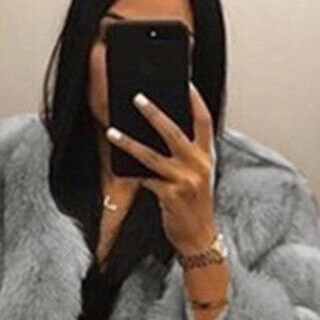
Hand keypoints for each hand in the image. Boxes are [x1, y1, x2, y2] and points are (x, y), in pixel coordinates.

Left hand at [105, 81, 216, 253]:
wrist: (199, 237)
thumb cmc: (195, 206)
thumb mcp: (198, 176)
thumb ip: (186, 156)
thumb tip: (159, 134)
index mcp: (207, 157)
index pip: (204, 121)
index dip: (195, 100)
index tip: (185, 83)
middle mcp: (198, 165)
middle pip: (174, 131)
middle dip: (153, 113)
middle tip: (137, 97)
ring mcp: (185, 181)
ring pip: (152, 155)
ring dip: (129, 142)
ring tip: (112, 132)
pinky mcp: (170, 196)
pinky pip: (146, 179)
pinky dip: (133, 173)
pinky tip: (119, 165)